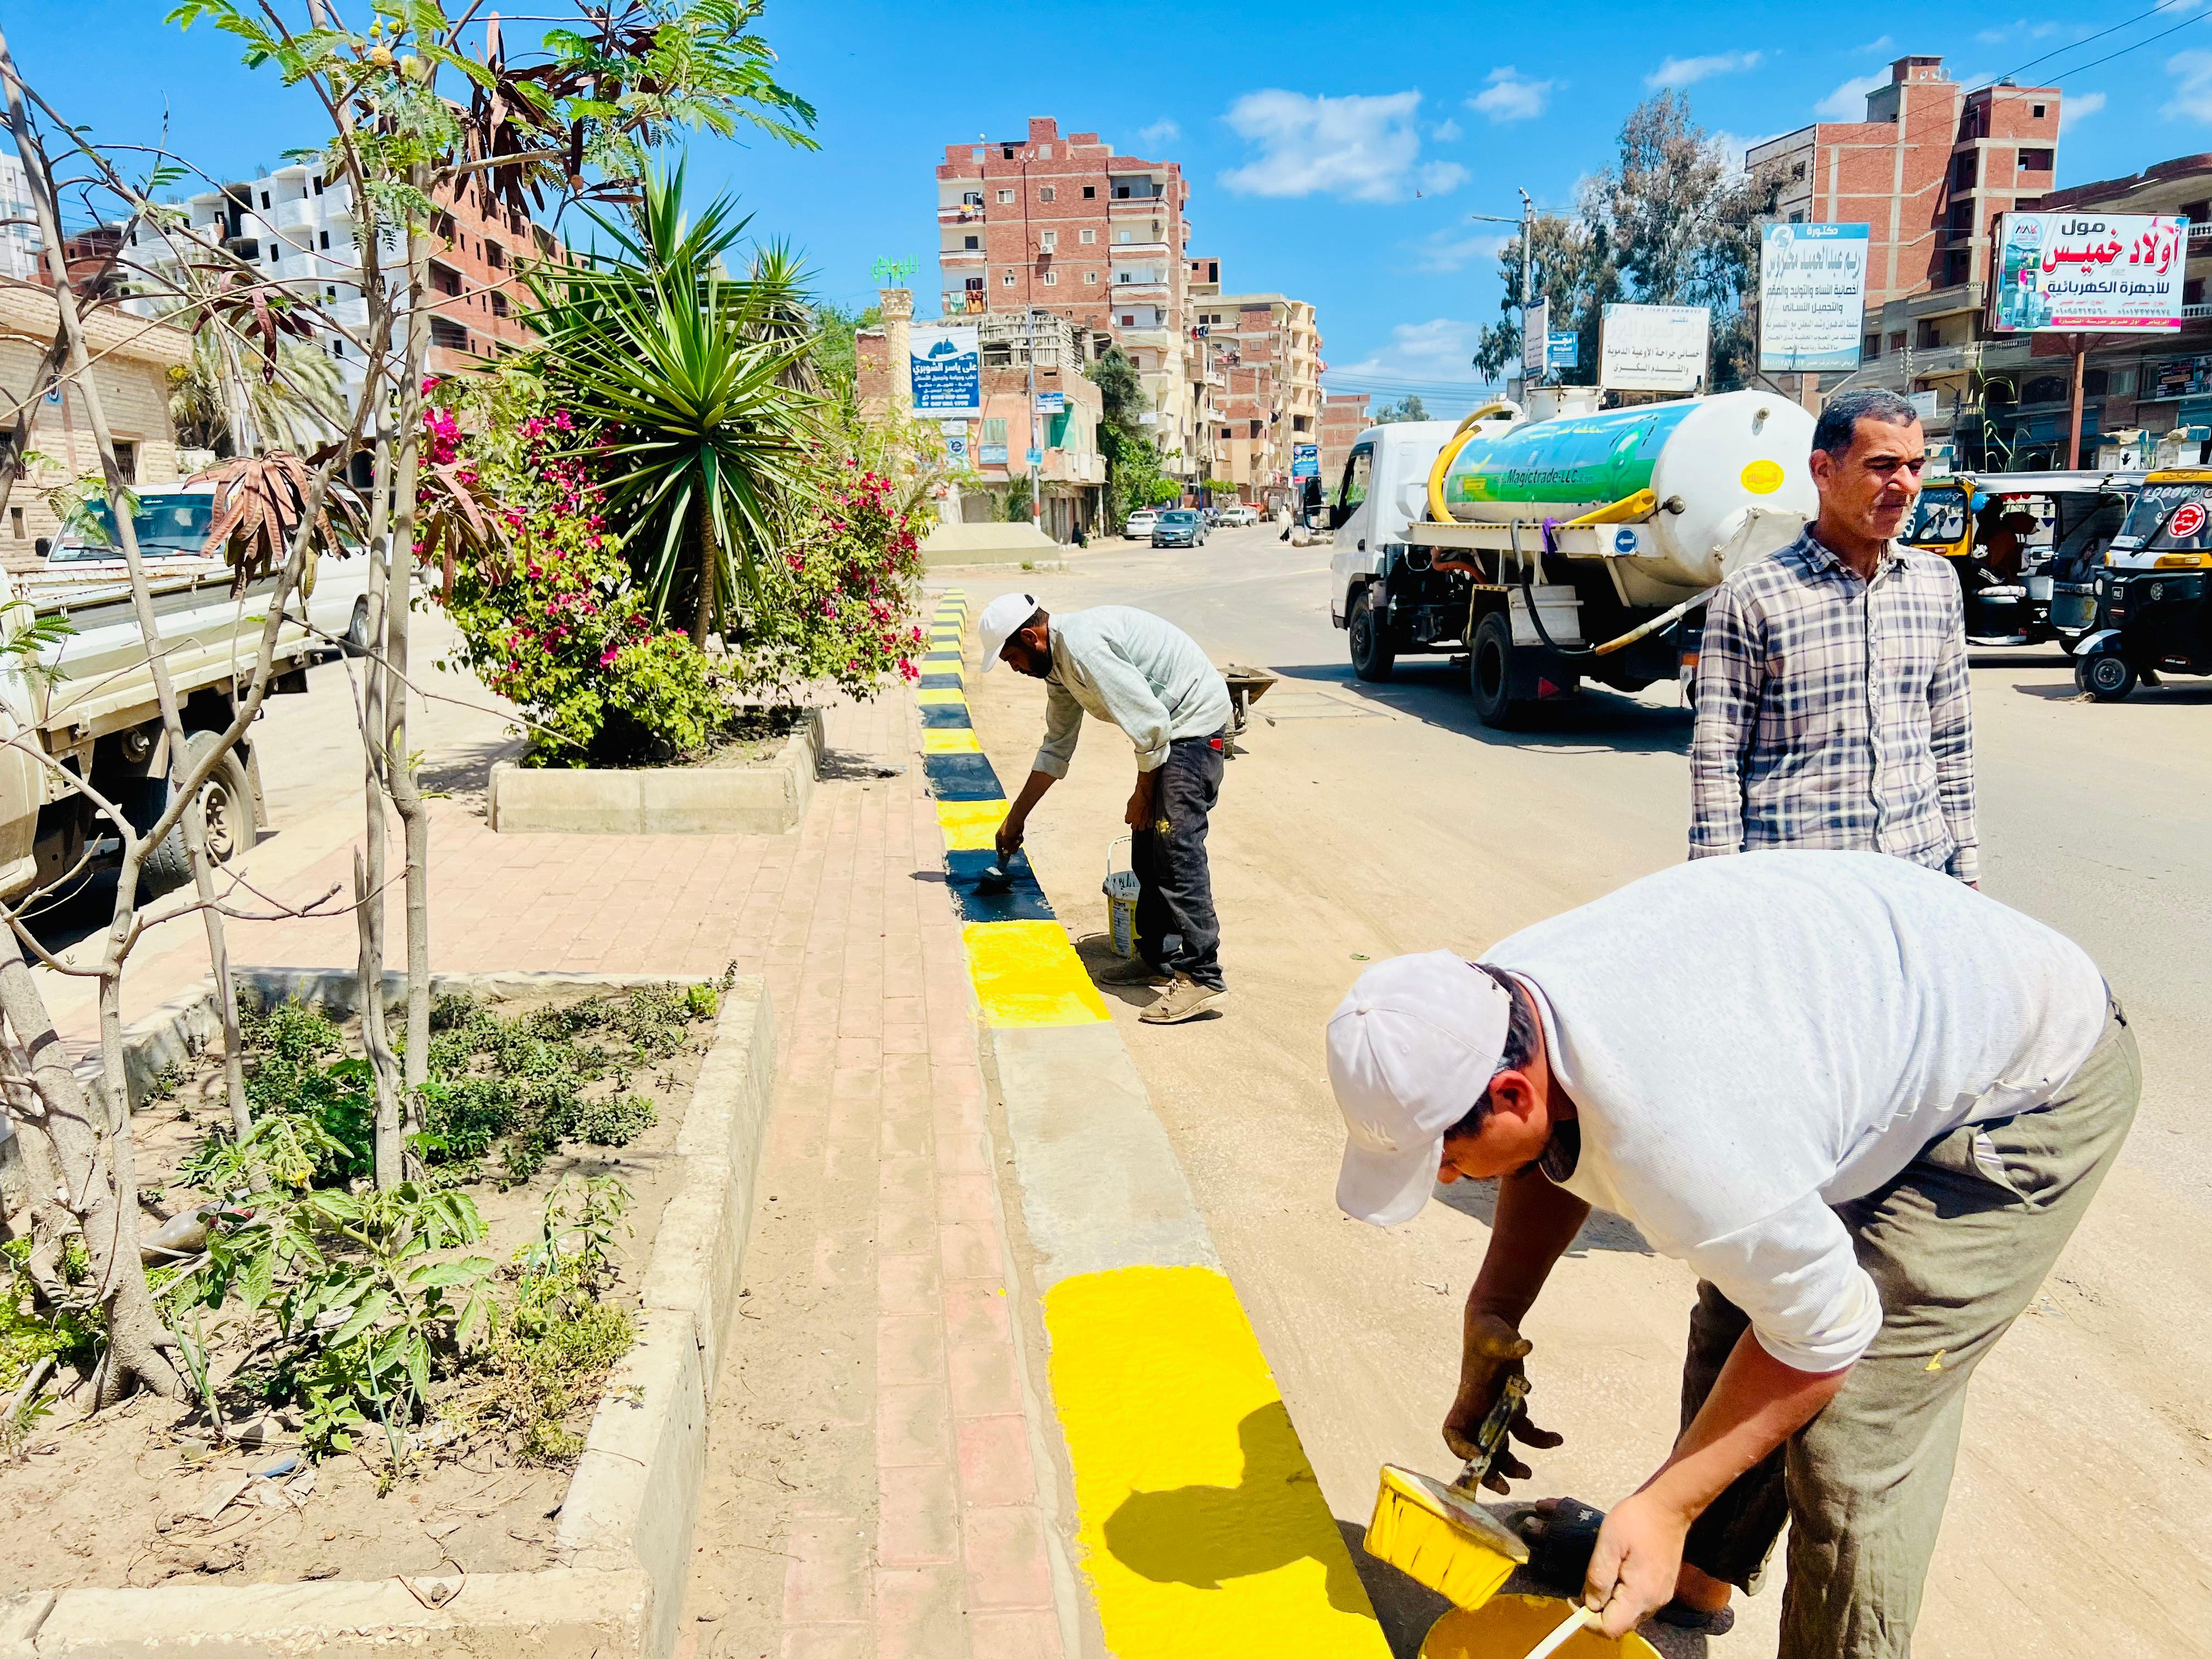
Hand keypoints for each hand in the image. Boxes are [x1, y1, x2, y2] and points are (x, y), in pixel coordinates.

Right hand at [995, 816, 1024, 860]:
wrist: (1017, 818)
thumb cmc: (1009, 827)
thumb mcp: (1007, 837)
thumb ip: (1006, 847)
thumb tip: (1006, 855)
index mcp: (998, 838)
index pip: (999, 849)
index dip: (1002, 854)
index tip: (1006, 859)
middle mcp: (1003, 839)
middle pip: (1008, 849)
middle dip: (1012, 847)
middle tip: (1015, 843)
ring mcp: (1010, 838)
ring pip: (1014, 846)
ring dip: (1017, 843)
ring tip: (1018, 837)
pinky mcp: (1016, 836)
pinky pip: (1018, 842)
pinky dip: (1020, 839)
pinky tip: (1020, 834)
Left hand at [1124, 775, 1155, 829]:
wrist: (1144, 795)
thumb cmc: (1137, 798)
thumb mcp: (1129, 805)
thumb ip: (1129, 812)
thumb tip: (1129, 814)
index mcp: (1129, 818)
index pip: (1127, 823)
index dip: (1129, 821)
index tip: (1130, 819)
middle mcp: (1136, 821)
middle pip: (1134, 828)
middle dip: (1134, 826)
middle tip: (1135, 823)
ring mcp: (1144, 820)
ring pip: (1142, 829)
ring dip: (1141, 826)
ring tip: (1141, 823)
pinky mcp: (1150, 818)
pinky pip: (1149, 825)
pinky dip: (1148, 824)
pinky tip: (1147, 822)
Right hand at [1441, 1311, 1562, 1490]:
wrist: (1495, 1325)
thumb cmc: (1489, 1331)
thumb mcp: (1496, 1336)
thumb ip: (1509, 1343)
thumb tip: (1525, 1345)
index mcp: (1468, 1398)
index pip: (1453, 1431)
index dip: (1460, 1447)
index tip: (1477, 1456)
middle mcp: (1479, 1410)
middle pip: (1478, 1449)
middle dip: (1489, 1471)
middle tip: (1504, 1487)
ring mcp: (1495, 1411)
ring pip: (1501, 1447)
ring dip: (1513, 1464)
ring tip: (1529, 1473)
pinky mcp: (1512, 1407)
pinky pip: (1525, 1432)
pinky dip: (1541, 1439)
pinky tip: (1557, 1439)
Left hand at [1583, 1488, 1690, 1638]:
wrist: (1669, 1508)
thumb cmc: (1637, 1521)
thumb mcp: (1609, 1543)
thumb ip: (1598, 1576)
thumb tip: (1589, 1603)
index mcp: (1640, 1594)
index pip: (1611, 1628)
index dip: (1588, 1620)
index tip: (1574, 1599)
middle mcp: (1654, 1602)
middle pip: (1620, 1625)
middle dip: (1597, 1613)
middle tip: (1584, 1587)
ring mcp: (1661, 1596)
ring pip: (1629, 1616)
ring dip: (1610, 1605)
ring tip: (1600, 1578)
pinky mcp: (1663, 1588)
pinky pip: (1638, 1604)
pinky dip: (1622, 1598)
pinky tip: (1616, 1575)